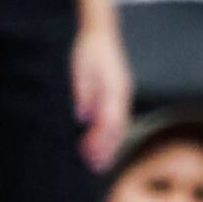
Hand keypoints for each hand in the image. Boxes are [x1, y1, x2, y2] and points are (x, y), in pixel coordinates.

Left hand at [70, 22, 133, 170]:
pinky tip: (99, 144)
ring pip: (119, 126)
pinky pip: (116, 120)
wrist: (101, 33)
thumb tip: (82, 117)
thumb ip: (83, 92)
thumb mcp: (81, 68)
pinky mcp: (117, 95)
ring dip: (108, 145)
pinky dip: (109, 134)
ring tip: (97, 163)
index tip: (89, 154)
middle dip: (106, 149)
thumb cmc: (88, 50)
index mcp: (113, 89)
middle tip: (94, 168)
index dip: (100, 140)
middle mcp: (121, 95)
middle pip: (117, 128)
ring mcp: (121, 95)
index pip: (109, 122)